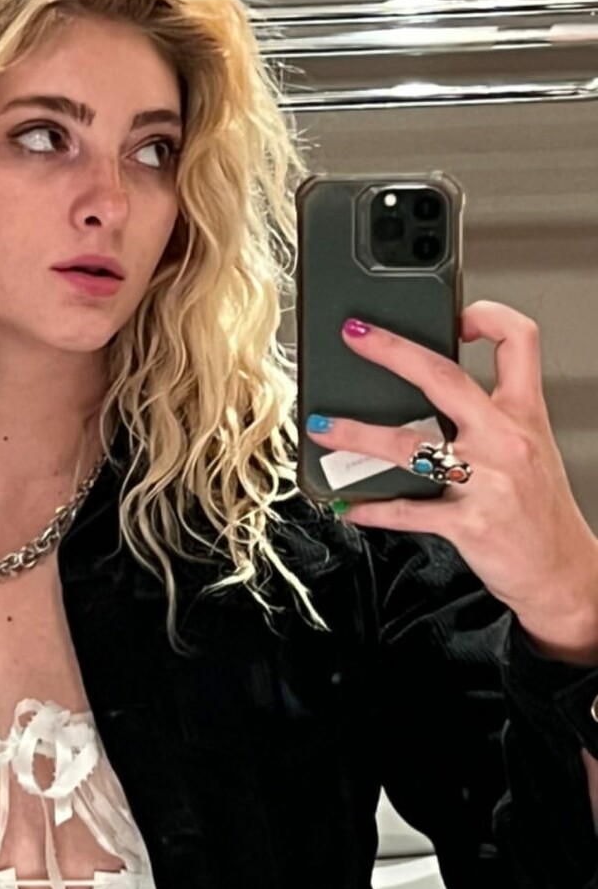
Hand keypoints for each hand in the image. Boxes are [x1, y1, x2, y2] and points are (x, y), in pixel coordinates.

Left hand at [304, 299, 597, 634]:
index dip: (488, 315)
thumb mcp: (532, 449)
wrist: (564, 574)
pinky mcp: (468, 524)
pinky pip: (408, 511)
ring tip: (324, 427)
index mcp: (524, 414)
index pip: (517, 342)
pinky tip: (350, 505)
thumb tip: (434, 393)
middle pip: (444, 377)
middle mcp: (505, 440)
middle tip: (355, 335)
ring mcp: (486, 482)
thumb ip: (492, 416)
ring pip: (410, 446)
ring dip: (358, 434)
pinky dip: (373, 508)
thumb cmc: (542, 513)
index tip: (457, 313)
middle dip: (392, 351)